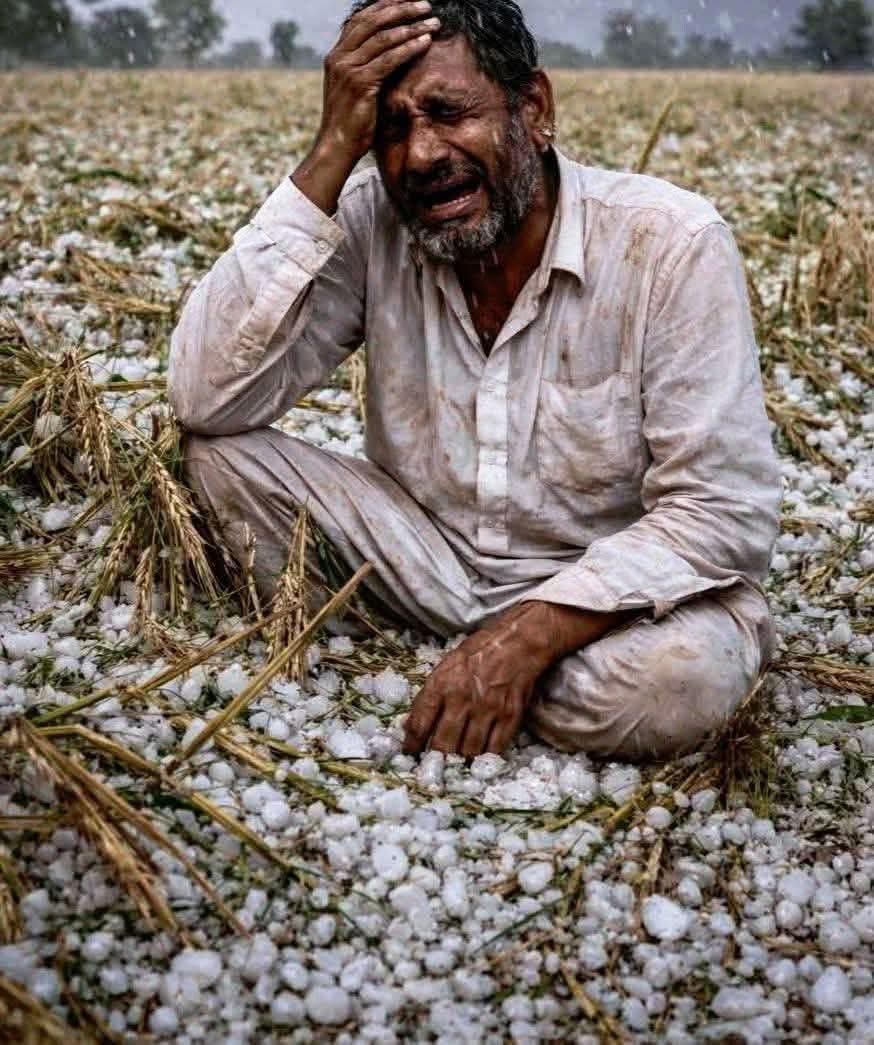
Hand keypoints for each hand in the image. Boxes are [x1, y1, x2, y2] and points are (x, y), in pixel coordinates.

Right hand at [293, 1, 438, 213]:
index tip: (407, 2)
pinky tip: (425, 42)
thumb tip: (391, 57)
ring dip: (411, 26)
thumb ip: (367, 70)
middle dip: (401, 9)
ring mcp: (348, 69)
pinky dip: (409, 48)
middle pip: (373, 20)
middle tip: (425, 5)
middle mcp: (339, 57)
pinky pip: (389, 59)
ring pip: (384, 37)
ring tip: (433, 22)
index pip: (361, 19)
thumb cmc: (350, 124)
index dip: (385, 6)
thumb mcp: (356, 90)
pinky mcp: (360, 83)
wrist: (336, 148)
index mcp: (336, 56)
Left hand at [402, 603, 555, 758]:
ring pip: (468, 751)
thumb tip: (412, 726)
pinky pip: (494, 749)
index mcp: (442, 685)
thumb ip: (430, 696)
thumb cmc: (477, 654)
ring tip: (456, 764)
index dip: (412, 745)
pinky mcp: (508, 717)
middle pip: (444, 745)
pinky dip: (485, 757)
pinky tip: (479, 757)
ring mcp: (487, 710)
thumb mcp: (445, 667)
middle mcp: (462, 700)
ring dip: (460, 760)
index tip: (410, 753)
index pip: (420, 724)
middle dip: (436, 760)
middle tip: (434, 766)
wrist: (516, 644)